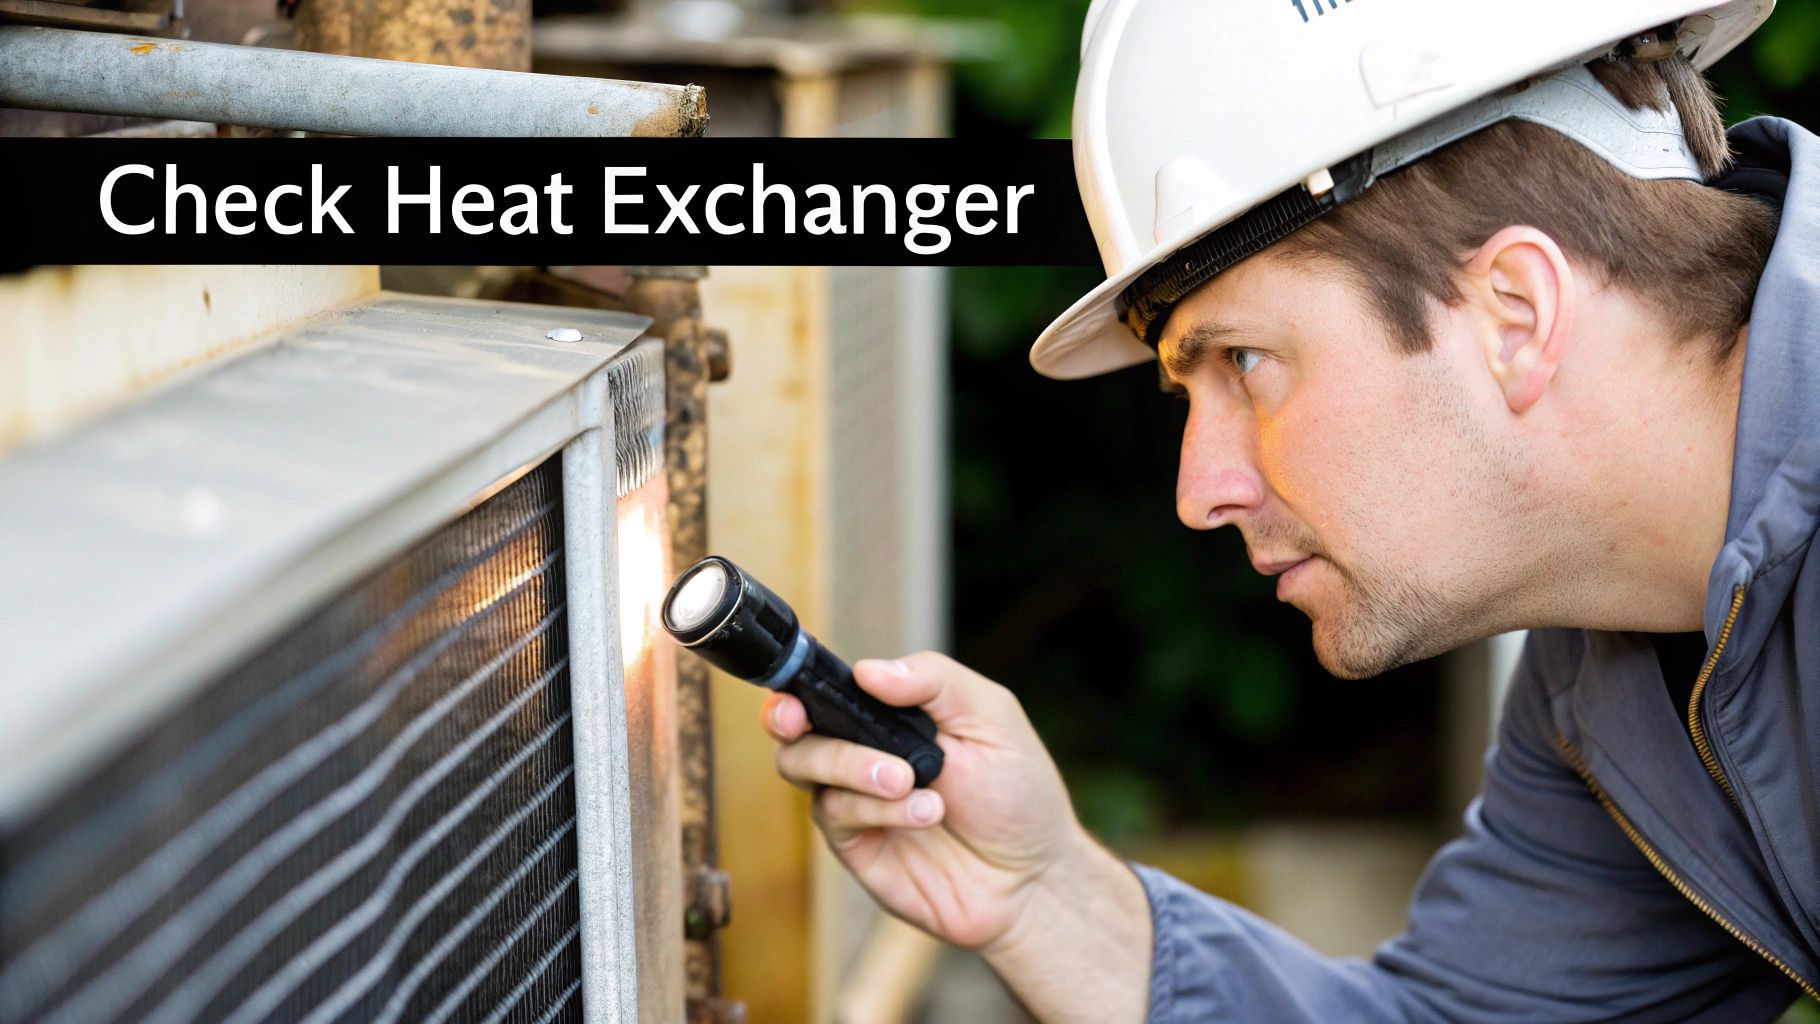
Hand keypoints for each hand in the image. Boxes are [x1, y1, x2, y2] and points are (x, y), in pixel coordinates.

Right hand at [762, 651, 1087, 950]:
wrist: (1033, 876)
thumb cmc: (1016, 792)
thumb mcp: (991, 718)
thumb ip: (935, 681)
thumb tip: (866, 670)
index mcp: (890, 714)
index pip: (827, 688)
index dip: (797, 684)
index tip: (795, 690)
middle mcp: (862, 754)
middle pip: (795, 730)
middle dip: (792, 721)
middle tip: (804, 723)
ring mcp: (856, 802)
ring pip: (805, 769)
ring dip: (850, 765)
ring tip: (908, 779)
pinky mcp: (856, 848)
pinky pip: (837, 817)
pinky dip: (878, 809)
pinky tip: (926, 812)